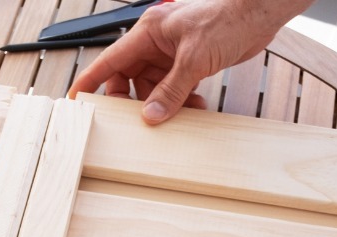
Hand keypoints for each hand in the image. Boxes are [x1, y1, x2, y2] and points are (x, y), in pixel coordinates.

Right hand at [68, 0, 300, 123]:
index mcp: (148, 32)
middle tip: (142, 121)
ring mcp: (172, 53)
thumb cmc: (227, 20)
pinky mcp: (189, 62)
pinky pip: (174, 87)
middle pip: (130, 78)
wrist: (259, 14)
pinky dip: (181, 100)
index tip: (77, 99)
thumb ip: (171, 90)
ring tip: (181, 114)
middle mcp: (156, 42)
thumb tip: (152, 115)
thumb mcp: (194, 59)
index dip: (92, 80)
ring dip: (164, 104)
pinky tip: (195, 107)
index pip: (110, 60)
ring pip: (154, 86)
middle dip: (136, 101)